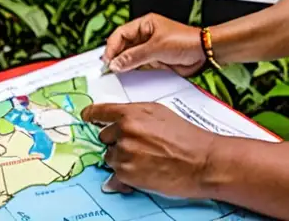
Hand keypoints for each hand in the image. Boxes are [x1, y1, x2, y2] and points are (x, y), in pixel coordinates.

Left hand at [82, 102, 214, 199]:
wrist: (201, 161)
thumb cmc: (185, 136)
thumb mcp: (158, 112)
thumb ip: (133, 114)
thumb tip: (116, 120)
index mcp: (130, 114)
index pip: (98, 112)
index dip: (91, 115)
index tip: (87, 117)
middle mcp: (123, 133)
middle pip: (104, 137)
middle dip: (116, 141)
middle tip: (137, 145)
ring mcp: (124, 155)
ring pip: (109, 157)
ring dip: (121, 159)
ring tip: (144, 160)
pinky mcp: (127, 176)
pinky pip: (114, 176)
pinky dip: (123, 177)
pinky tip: (140, 173)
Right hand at [103, 13, 205, 74]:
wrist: (204, 52)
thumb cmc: (185, 41)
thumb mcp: (156, 47)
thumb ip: (134, 56)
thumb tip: (116, 63)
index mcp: (144, 24)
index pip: (121, 34)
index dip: (112, 46)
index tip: (107, 59)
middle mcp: (145, 35)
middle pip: (124, 45)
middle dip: (115, 55)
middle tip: (108, 67)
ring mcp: (150, 48)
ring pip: (130, 56)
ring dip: (123, 64)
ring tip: (115, 72)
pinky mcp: (155, 60)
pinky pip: (139, 64)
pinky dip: (132, 69)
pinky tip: (127, 74)